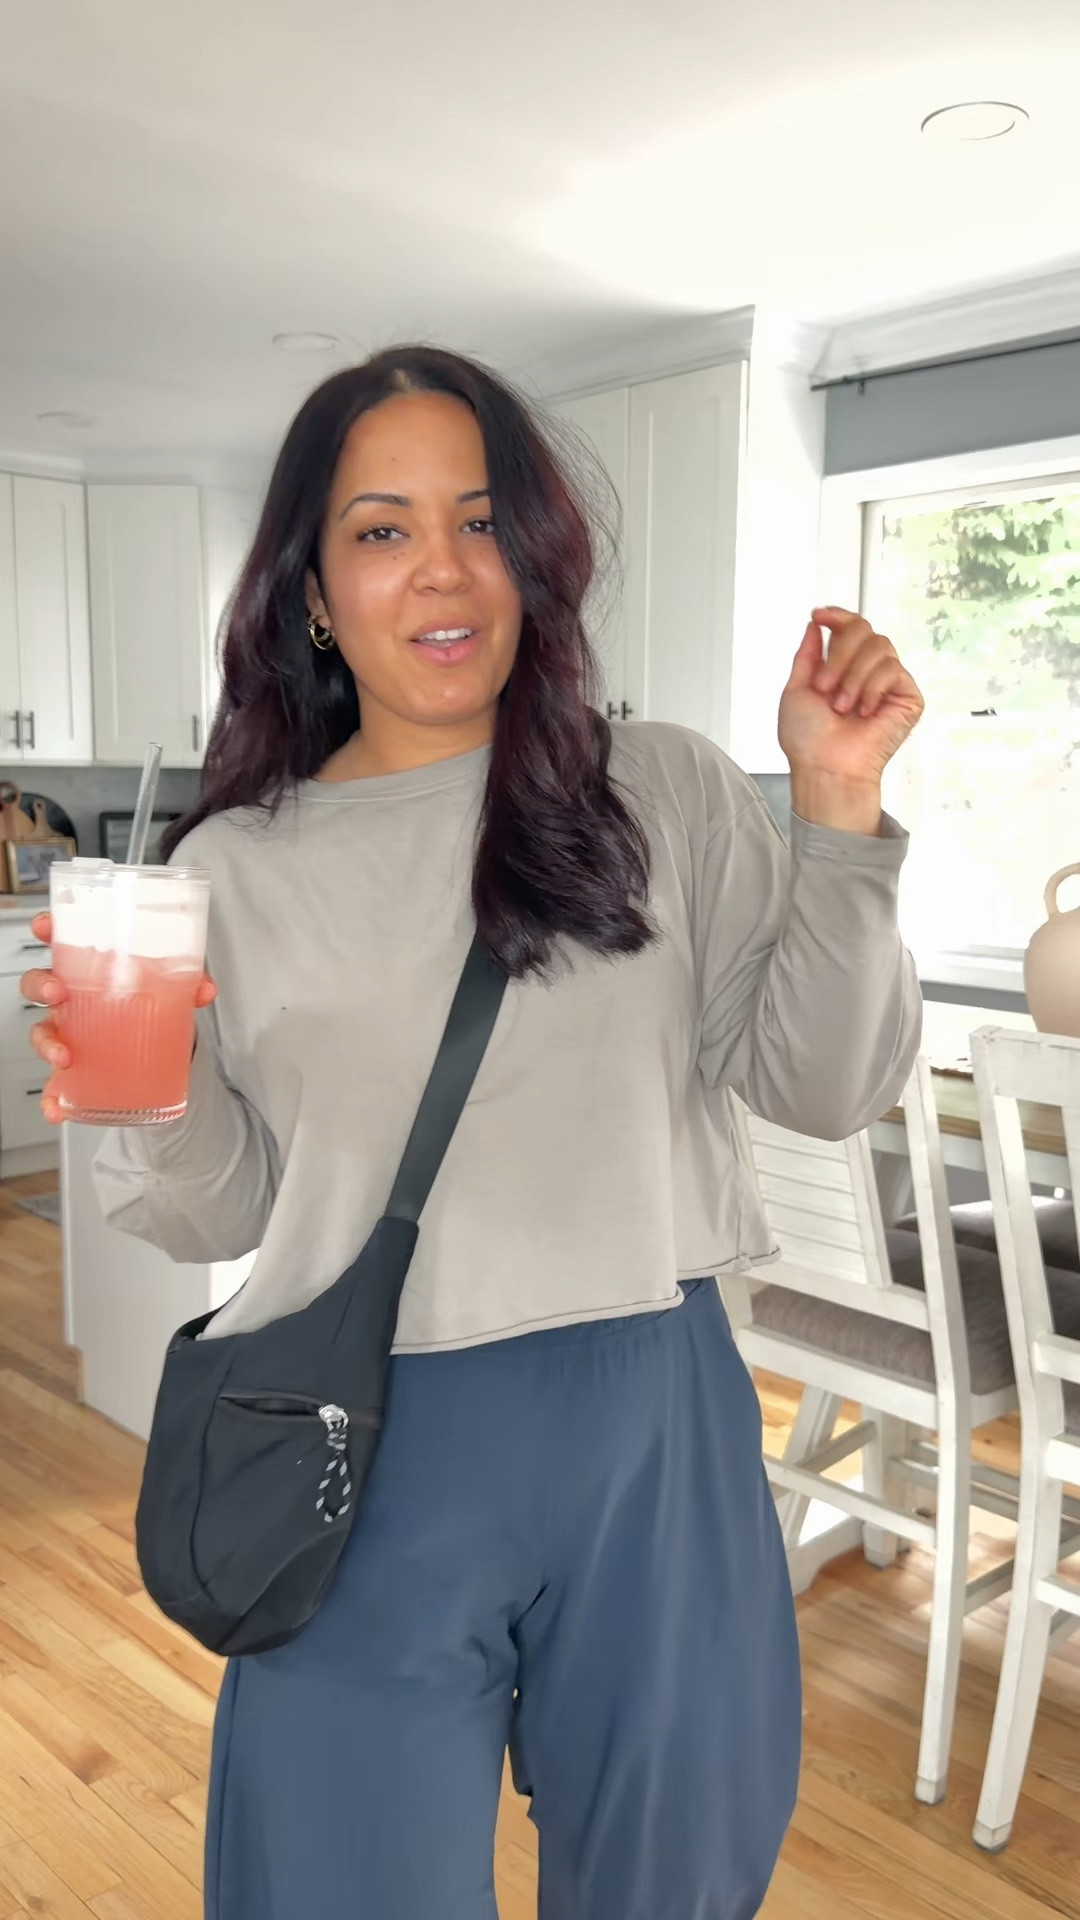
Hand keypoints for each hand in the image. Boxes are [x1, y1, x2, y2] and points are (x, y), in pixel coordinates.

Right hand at [19, 912, 217, 1124]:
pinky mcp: (75, 1068)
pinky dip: (52, 1099)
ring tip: (64, 1057)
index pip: (61, 942)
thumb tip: (205, 989)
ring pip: (42, 1031)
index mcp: (90, 969)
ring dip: (46, 1043)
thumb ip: (189, 985)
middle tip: (57, 991)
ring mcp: (69, 1033)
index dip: (48, 931)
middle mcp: (72, 999)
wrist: (159, 1048)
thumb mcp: (173, 992)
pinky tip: (56, 1110)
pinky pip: (54, 1084)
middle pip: (40, 984)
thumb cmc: (152, 1006)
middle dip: (41, 985)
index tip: (45, 926)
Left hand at [778, 607, 924, 785]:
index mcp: (841, 668)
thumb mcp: (796, 689)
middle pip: (863, 629)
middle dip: (840, 654)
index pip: (849, 628)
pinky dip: (871, 688)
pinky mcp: (907, 696)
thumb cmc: (809, 741)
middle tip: (824, 687)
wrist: (825, 767)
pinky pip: (892, 669)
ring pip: (879, 646)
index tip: (819, 615)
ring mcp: (888, 683)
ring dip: (853, 676)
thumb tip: (815, 625)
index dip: (837, 616)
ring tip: (841, 706)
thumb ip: (808, 654)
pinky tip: (864, 711)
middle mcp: (865, 671)